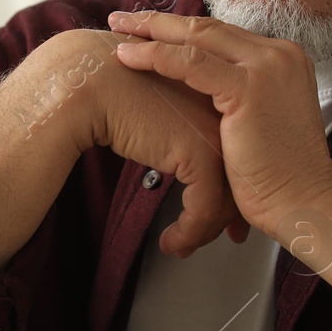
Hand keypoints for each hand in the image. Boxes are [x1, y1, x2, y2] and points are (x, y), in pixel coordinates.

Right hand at [71, 30, 247, 252]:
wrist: (92, 84)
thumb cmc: (113, 95)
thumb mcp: (157, 113)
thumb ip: (176, 133)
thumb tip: (177, 160)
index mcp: (219, 100)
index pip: (239, 153)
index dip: (236, 188)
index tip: (230, 218)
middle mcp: (226, 116)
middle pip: (239, 178)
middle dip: (231, 216)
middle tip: (225, 237)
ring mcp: (216, 135)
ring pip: (226, 199)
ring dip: (203, 232)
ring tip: (182, 246)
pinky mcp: (199, 154)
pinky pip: (204, 208)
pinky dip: (188, 232)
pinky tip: (170, 242)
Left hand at [106, 11, 331, 252]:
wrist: (306, 203)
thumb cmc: (279, 174)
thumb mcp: (262, 119)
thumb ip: (240, 96)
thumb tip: (203, 89)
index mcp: (283, 59)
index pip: (222, 35)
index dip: (181, 31)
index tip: (148, 30)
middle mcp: (279, 55)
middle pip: (208, 28)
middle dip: (160, 22)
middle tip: (122, 21)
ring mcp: (266, 68)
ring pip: (197, 37)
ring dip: (151, 32)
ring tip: (117, 31)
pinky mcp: (249, 88)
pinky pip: (190, 64)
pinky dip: (155, 57)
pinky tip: (128, 57)